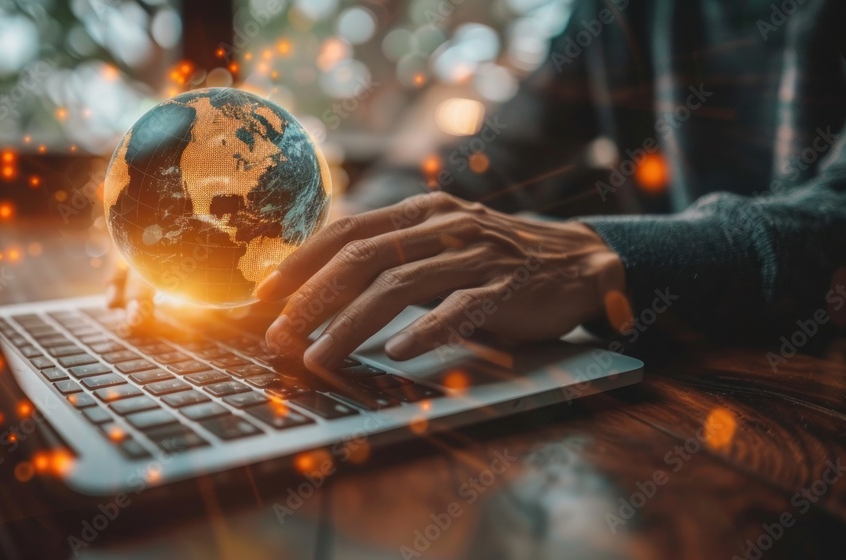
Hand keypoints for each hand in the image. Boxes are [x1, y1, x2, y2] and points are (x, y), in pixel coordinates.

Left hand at [255, 191, 626, 371]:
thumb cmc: (496, 259)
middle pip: (363, 257)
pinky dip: (427, 331)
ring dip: (351, 325)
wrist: (581, 261)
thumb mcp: (441, 243)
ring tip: (319, 358)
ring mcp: (476, 254)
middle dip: (312, 298)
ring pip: (400, 286)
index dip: (301, 262)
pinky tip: (398, 354)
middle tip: (278, 335)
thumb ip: (393, 252)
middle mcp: (444, 225)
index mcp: (421, 212)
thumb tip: (323, 279)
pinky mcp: (506, 287)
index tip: (264, 297)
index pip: (347, 230)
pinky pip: (460, 309)